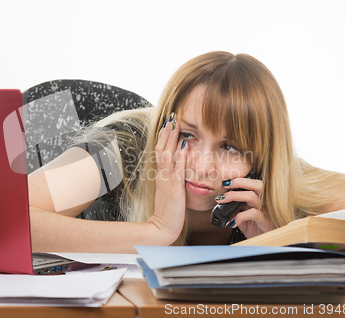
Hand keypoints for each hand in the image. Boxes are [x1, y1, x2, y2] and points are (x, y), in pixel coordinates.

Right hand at [147, 114, 188, 243]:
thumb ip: (172, 180)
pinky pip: (177, 169)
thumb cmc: (168, 212)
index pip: (161, 152)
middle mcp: (162, 175)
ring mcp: (167, 181)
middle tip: (171, 117)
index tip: (168, 124)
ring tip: (176, 125)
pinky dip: (180, 156)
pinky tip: (184, 145)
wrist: (162, 227)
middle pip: (162, 149)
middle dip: (167, 132)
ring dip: (172, 139)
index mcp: (161, 176)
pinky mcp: (174, 188)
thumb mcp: (169, 193)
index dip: (164, 137)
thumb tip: (176, 168)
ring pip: (167, 155)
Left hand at [218, 177, 274, 237]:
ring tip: (222, 200)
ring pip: (252, 196)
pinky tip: (233, 222)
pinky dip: (240, 216)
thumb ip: (237, 207)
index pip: (253, 183)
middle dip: (240, 182)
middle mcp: (265, 202)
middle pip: (257, 184)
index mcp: (260, 198)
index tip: (226, 181)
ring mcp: (266, 211)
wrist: (266, 243)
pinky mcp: (265, 221)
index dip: (240, 180)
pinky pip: (253, 213)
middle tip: (225, 184)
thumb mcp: (244, 216)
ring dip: (235, 196)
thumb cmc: (256, 228)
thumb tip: (223, 201)